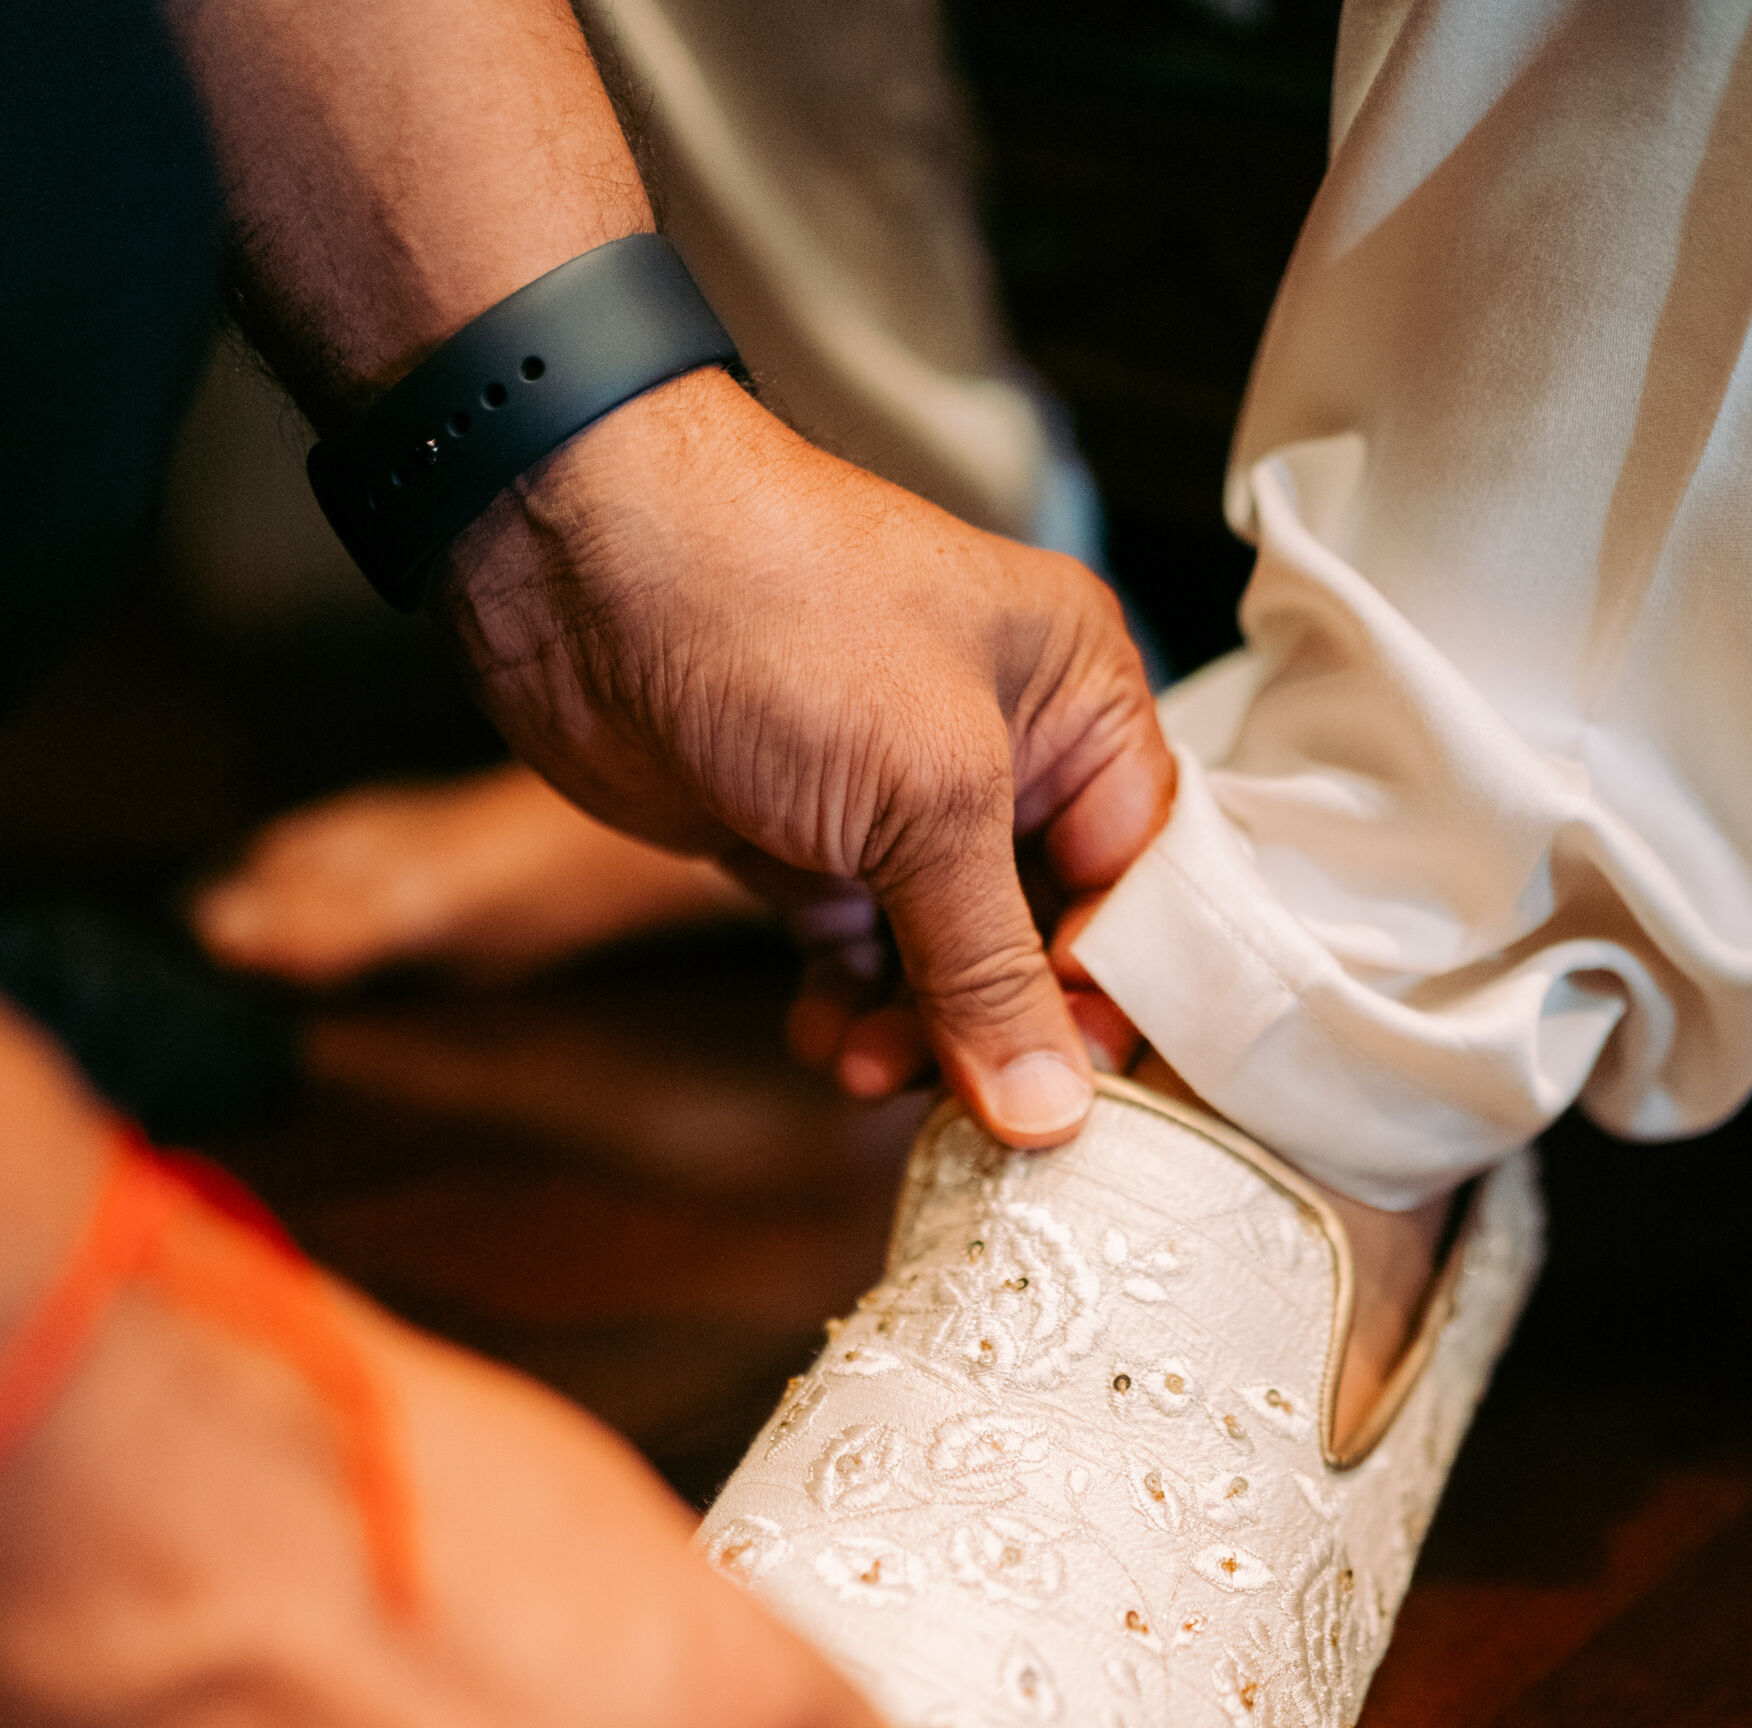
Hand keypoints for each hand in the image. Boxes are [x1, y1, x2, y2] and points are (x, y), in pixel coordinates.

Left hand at [444, 372, 1173, 1145]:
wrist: (576, 562)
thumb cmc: (780, 616)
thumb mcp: (925, 797)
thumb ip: (991, 967)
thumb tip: (1054, 1112)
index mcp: (1081, 701)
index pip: (1147, 883)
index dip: (1114, 993)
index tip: (1071, 1088)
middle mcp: (1009, 752)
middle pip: (1051, 940)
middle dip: (1003, 1027)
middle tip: (959, 1098)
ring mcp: (903, 802)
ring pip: (951, 965)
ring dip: (918, 1034)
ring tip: (866, 1066)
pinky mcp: (813, 843)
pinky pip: (863, 958)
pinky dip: (849, 1010)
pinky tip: (821, 1040)